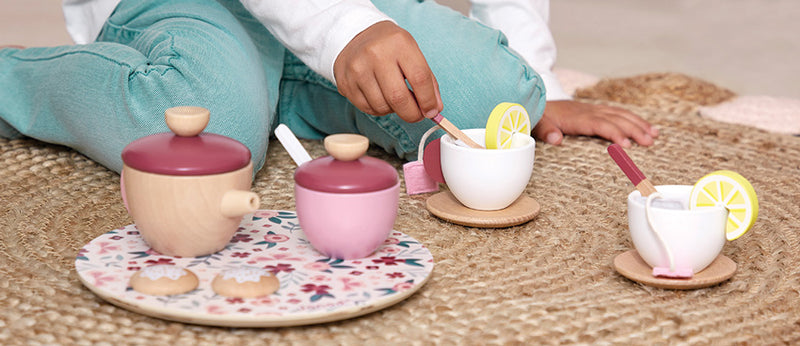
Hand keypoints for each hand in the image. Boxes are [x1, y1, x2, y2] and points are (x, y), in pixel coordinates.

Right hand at [334, 21, 442, 122]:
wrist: (354, 36)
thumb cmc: (388, 47)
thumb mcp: (412, 52)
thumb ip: (427, 80)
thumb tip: (434, 109)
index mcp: (399, 43)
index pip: (419, 78)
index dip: (428, 101)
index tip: (432, 111)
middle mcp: (376, 54)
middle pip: (398, 97)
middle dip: (412, 114)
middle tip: (417, 115)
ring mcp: (358, 69)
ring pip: (382, 106)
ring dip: (394, 111)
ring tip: (396, 100)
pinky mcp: (346, 82)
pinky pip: (367, 108)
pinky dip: (379, 109)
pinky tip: (381, 98)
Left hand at [532, 100, 657, 147]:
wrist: (537, 101)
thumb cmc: (539, 116)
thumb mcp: (538, 124)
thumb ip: (546, 131)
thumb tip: (556, 139)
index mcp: (577, 118)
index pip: (601, 125)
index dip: (614, 134)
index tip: (627, 146)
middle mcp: (589, 112)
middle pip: (616, 119)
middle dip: (634, 130)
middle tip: (650, 142)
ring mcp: (594, 110)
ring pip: (621, 115)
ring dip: (638, 124)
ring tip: (655, 134)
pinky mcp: (596, 110)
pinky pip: (617, 113)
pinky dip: (632, 118)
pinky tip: (644, 126)